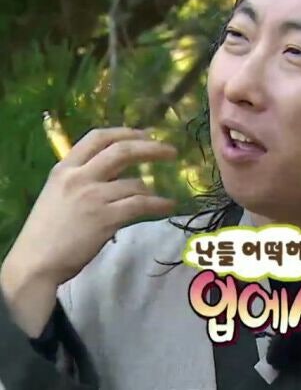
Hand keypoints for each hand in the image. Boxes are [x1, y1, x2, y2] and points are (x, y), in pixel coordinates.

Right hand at [1, 127, 176, 335]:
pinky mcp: (105, 218)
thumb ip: (84, 179)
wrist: (34, 263)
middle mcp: (79, 177)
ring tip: (162, 198)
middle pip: (122, 151)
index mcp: (64, 168)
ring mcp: (93, 197)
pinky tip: (167, 206)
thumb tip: (119, 171)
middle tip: (171, 151)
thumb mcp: (58, 193)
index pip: (97, 137)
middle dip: (151, 147)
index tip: (145, 134)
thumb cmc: (47, 232)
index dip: (125, 132)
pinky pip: (140, 205)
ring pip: (135, 182)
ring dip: (153, 189)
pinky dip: (159, 204)